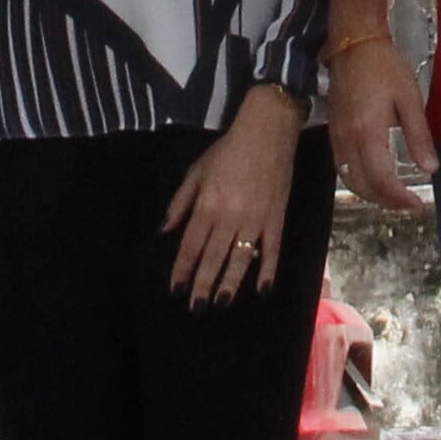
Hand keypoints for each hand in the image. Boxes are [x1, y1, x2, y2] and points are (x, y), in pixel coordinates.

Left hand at [166, 87, 305, 305]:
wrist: (267, 132)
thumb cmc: (227, 151)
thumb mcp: (196, 171)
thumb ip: (180, 203)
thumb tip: (164, 232)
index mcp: (208, 204)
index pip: (191, 245)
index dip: (182, 269)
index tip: (175, 289)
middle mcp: (230, 216)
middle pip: (213, 256)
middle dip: (203, 284)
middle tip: (196, 307)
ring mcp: (256, 219)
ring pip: (241, 258)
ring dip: (231, 282)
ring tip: (222, 303)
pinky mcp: (276, 218)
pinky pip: (272, 249)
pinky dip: (268, 270)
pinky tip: (262, 289)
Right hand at [328, 33, 433, 212]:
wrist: (354, 44)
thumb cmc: (385, 68)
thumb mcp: (409, 99)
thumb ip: (419, 136)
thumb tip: (430, 170)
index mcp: (368, 132)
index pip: (382, 179)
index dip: (399, 198)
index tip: (418, 205)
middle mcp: (348, 140)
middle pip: (363, 186)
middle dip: (386, 202)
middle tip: (409, 205)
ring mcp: (337, 138)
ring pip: (350, 180)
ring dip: (371, 195)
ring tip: (395, 197)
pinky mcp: (333, 133)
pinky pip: (342, 168)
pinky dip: (359, 181)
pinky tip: (375, 180)